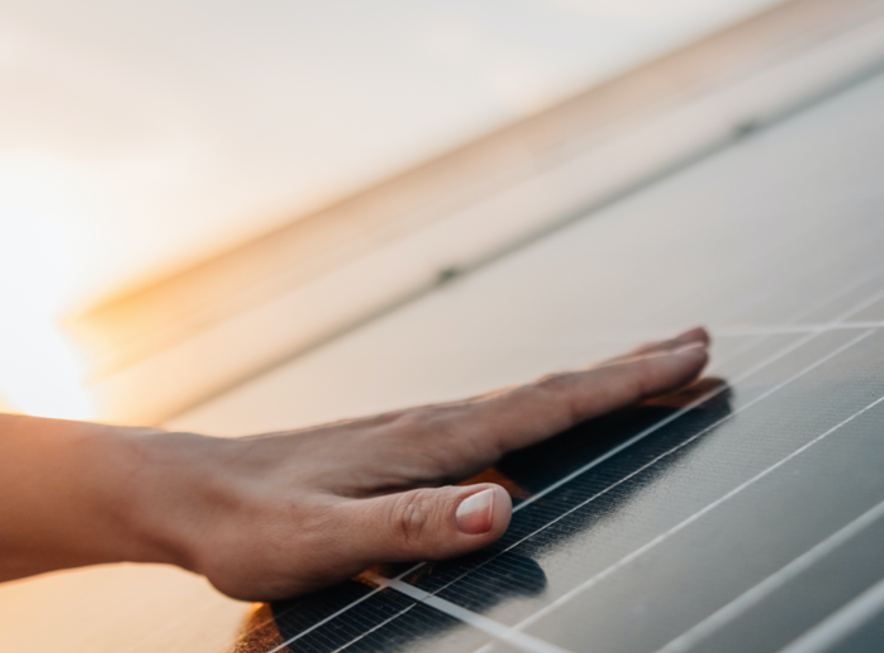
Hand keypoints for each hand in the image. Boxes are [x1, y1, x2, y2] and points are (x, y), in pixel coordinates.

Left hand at [129, 328, 709, 600]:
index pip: (547, 407)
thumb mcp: (324, 540)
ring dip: (595, 383)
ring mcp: (417, 430)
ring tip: (647, 369)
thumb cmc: (249, 526)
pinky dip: (545, 406)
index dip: (622, 385)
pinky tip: (543, 417)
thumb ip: (412, 525)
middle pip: (552, 389)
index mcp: (430, 442)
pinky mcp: (400, 445)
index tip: (689, 357)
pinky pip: (497, 418)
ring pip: (528, 399)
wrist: (183, 493)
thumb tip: (504, 505)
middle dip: (630, 368)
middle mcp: (433, 423)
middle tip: (699, 343)